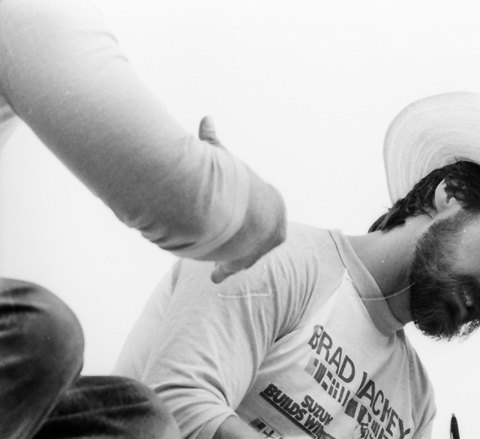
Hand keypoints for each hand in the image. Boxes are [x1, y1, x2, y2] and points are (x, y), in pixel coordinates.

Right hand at [197, 117, 287, 282]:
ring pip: (244, 255)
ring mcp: (262, 247)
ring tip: (218, 266)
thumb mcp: (223, 158)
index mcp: (273, 204)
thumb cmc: (229, 182)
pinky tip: (215, 277)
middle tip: (227, 247)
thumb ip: (214, 142)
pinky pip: (234, 267)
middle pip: (254, 236)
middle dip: (241, 242)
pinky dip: (224, 271)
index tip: (236, 220)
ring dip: (231, 260)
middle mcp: (273, 228)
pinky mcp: (247, 260)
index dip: (247, 215)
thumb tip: (206, 119)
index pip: (263, 211)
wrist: (236, 211)